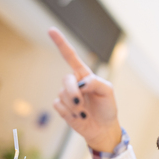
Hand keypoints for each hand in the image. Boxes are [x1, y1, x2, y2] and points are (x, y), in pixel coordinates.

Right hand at [49, 27, 121, 151]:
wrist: (103, 128)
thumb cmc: (107, 108)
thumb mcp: (108, 92)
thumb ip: (96, 83)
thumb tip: (81, 83)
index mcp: (85, 76)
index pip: (71, 57)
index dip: (61, 43)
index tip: (51, 30)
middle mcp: (74, 83)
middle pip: (66, 79)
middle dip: (73, 91)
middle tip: (81, 102)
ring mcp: (67, 95)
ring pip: (62, 94)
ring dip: (75, 105)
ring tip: (85, 112)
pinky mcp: (62, 108)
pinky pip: (58, 105)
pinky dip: (69, 113)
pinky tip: (79, 116)